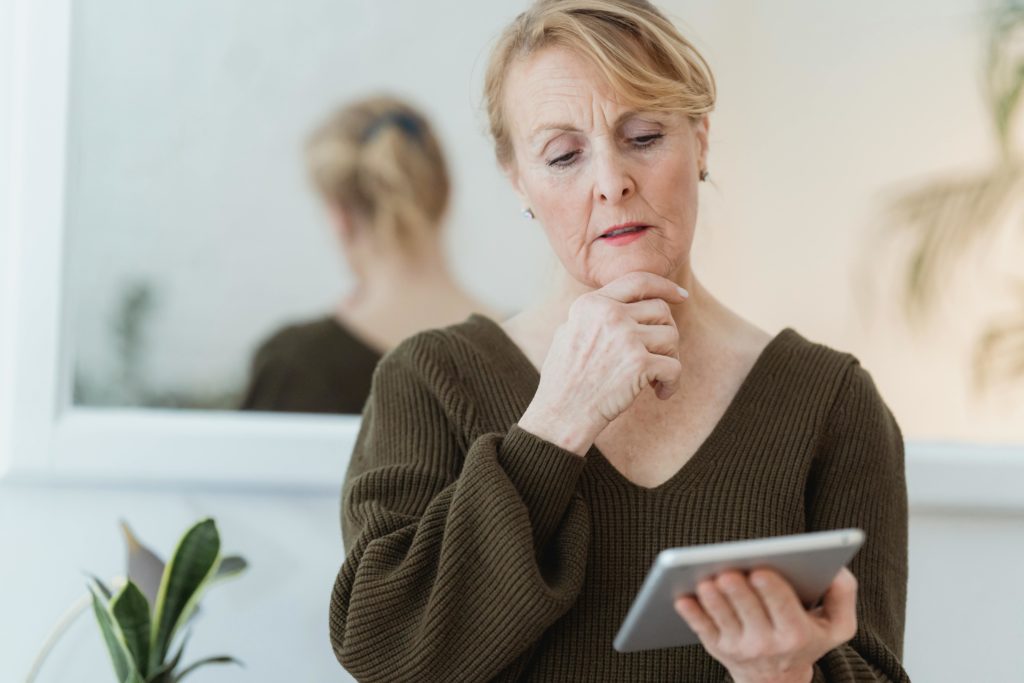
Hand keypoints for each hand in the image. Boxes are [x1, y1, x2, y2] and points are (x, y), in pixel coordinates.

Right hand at [518, 271, 686, 454]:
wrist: (562, 413)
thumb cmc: (565, 378)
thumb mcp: (570, 331)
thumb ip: (597, 314)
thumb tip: (632, 304)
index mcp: (592, 304)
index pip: (638, 280)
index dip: (664, 286)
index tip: (681, 296)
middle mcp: (609, 314)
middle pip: (660, 310)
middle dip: (665, 331)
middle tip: (659, 354)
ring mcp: (626, 338)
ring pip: (671, 336)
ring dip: (669, 357)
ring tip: (654, 377)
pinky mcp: (639, 364)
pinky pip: (674, 367)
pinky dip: (672, 383)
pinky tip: (660, 393)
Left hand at [673, 567, 858, 682]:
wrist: (778, 679)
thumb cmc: (807, 638)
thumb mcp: (837, 625)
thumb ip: (843, 594)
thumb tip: (837, 567)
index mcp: (797, 633)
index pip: (784, 609)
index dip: (771, 590)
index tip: (761, 572)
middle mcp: (768, 644)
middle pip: (749, 612)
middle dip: (738, 591)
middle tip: (728, 572)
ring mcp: (740, 647)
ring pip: (723, 619)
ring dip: (713, 600)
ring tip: (705, 581)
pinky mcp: (717, 647)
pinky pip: (701, 629)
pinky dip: (692, 614)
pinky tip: (682, 598)